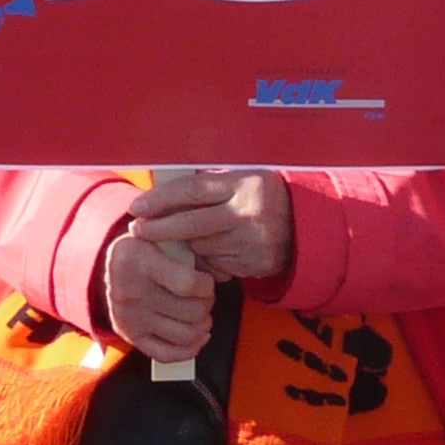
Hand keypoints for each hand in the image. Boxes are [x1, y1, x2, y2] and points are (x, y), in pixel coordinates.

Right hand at [101, 233, 215, 361]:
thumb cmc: (146, 249)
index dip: (206, 286)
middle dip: (206, 305)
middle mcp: (128, 291)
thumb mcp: (159, 236)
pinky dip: (189, 349)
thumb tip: (215, 265)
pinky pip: (167, 354)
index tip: (204, 281)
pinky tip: (196, 335)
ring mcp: (128, 317)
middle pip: (192, 313)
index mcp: (135, 260)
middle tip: (202, 296)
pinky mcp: (129, 335)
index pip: (188, 285)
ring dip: (201, 326)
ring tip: (197, 313)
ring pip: (186, 335)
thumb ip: (183, 247)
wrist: (114, 262)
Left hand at [125, 171, 294, 282]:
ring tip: (185, 236)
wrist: (307, 226)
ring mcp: (255, 242)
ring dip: (186, 244)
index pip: (193, 191)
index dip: (160, 200)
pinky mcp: (257, 265)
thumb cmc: (262, 196)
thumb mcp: (241, 179)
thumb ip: (208, 185)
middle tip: (138, 230)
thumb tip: (159, 192)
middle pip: (192, 224)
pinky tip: (213, 249)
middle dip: (160, 229)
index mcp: (246, 184)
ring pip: (201, 247)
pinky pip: (217, 265)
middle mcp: (251, 213)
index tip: (137, 207)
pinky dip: (207, 259)